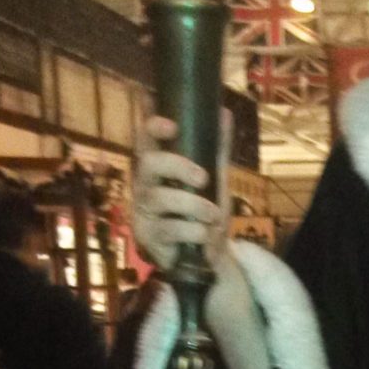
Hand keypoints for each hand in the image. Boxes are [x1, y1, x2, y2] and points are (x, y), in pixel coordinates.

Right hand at [132, 112, 231, 272]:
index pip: (145, 139)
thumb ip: (218, 148)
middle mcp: (145, 185)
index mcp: (158, 166)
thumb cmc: (204, 212)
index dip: (152, 128)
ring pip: (159, 198)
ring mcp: (143, 211)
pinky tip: (206, 234)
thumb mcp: (216, 179)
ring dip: (192, 204)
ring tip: (214, 215)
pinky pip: (167, 228)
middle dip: (177, 166)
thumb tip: (224, 112)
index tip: (172, 126)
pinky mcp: (147, 236)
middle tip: (204, 178)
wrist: (208, 255)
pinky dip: (192, 230)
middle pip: (148, 164)